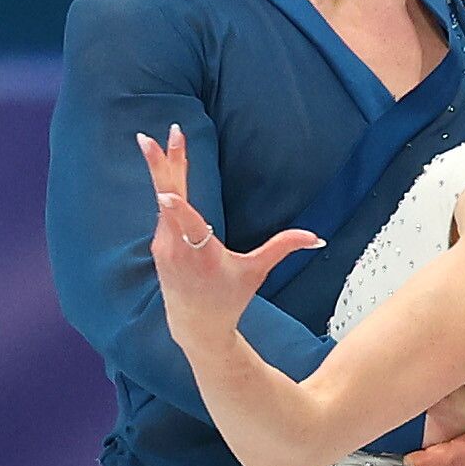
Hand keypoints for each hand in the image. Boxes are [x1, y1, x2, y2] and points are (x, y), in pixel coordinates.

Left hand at [137, 125, 320, 355]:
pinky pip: (164, 210)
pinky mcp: (158, 244)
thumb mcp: (256, 273)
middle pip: (167, 201)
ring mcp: (164, 246)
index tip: (166, 193)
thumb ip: (283, 248)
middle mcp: (177, 249)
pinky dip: (167, 186)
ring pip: (163, 200)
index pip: (188, 228)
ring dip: (164, 168)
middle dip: (160, 167)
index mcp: (201, 255)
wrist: (195, 326)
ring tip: (160, 139)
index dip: (177, 209)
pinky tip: (168, 167)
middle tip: (148, 138)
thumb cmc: (228, 299)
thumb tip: (317, 238)